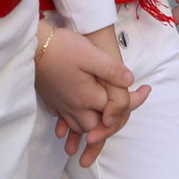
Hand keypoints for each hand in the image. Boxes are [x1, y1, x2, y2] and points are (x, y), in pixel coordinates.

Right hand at [34, 23, 147, 167]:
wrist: (31, 47)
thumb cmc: (62, 48)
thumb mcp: (91, 55)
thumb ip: (112, 70)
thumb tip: (130, 81)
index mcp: (88, 97)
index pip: (116, 109)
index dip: (135, 101)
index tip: (146, 89)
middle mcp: (75, 107)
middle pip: (98, 126)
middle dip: (112, 125)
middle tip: (125, 113)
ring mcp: (62, 106)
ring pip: (80, 127)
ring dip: (91, 131)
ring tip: (101, 127)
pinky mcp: (51, 101)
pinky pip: (64, 120)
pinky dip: (71, 125)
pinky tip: (72, 122)